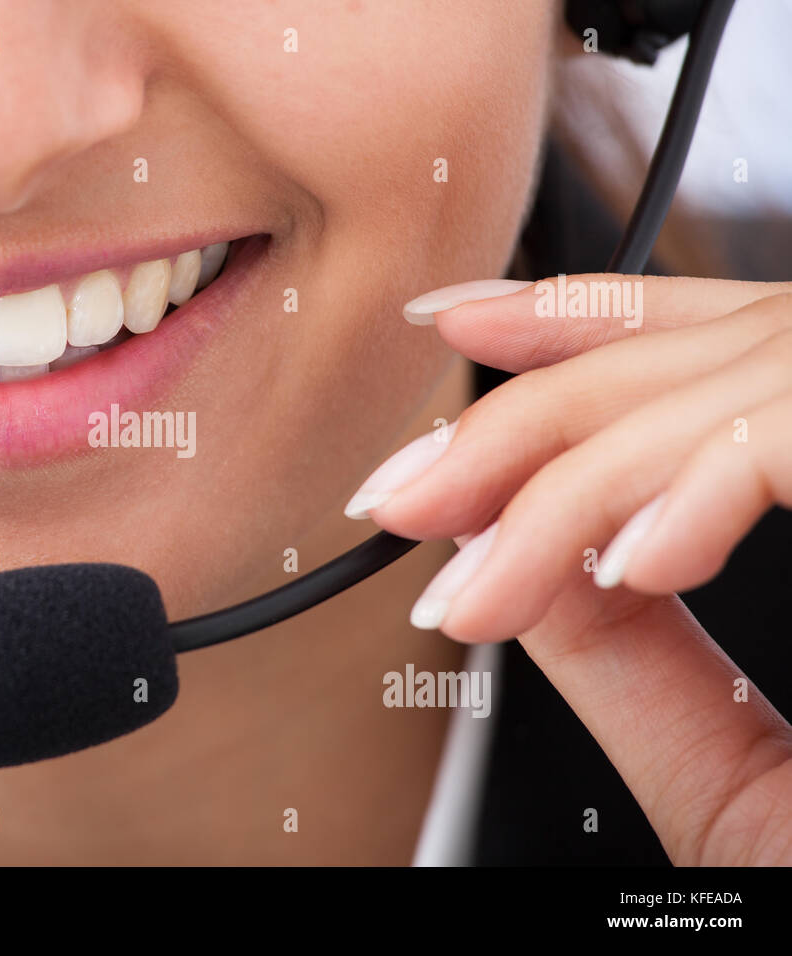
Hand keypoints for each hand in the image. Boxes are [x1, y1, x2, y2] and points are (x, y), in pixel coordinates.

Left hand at [347, 274, 791, 864]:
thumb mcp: (739, 781)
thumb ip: (633, 652)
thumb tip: (513, 546)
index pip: (719, 363)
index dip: (587, 327)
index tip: (465, 333)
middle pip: (719, 356)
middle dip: (536, 412)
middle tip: (405, 487)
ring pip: (751, 383)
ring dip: (582, 475)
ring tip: (475, 576)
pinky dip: (709, 484)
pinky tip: (632, 561)